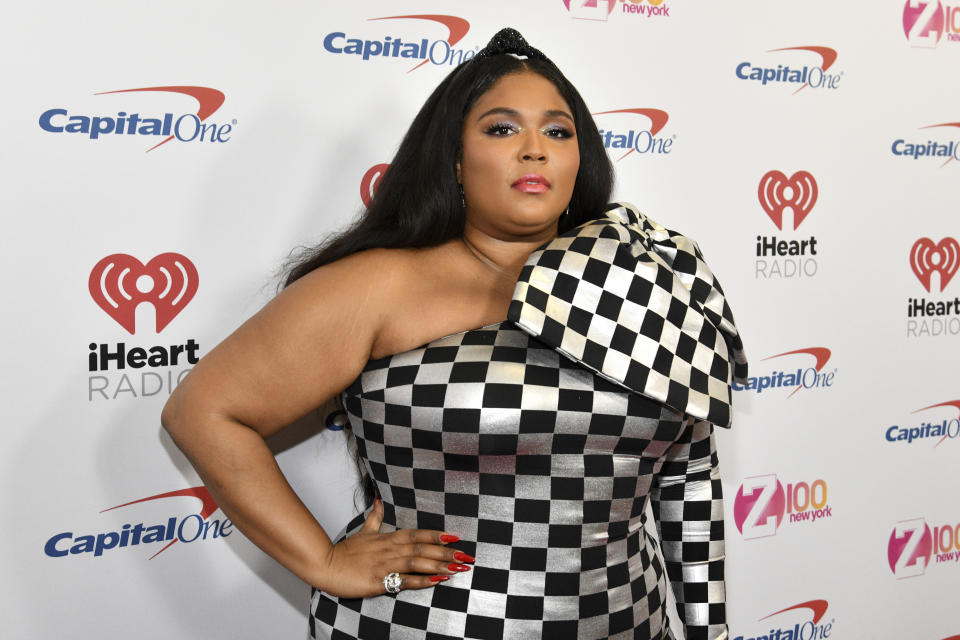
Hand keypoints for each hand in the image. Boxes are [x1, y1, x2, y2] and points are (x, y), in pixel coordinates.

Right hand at [316, 499, 473, 597]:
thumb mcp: (363, 531)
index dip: (437, 535)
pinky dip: (422, 580)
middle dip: (447, 552)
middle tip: (467, 556)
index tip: (456, 537)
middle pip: (424, 548)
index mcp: (389, 537)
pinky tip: (437, 581)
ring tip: (458, 568)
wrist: (326, 565)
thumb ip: (375, 517)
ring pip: (418, 562)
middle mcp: (390, 549)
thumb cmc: (346, 551)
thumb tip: (379, 500)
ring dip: (440, 565)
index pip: (418, 534)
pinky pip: (405, 581)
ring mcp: (386, 564)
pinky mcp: (379, 580)